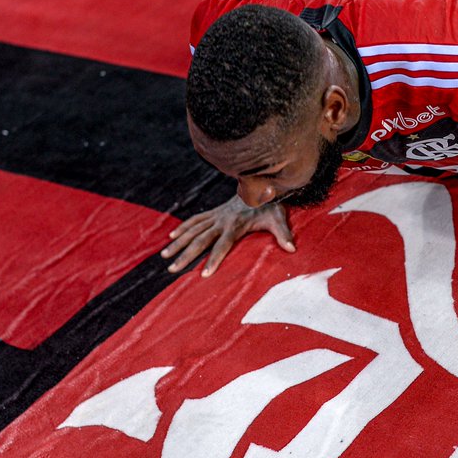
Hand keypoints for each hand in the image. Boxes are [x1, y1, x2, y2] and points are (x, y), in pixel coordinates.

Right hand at [160, 195, 294, 275]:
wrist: (262, 183)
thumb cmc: (271, 205)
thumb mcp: (279, 218)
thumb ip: (284, 234)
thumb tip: (292, 249)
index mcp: (235, 225)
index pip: (222, 245)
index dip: (214, 259)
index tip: (204, 274)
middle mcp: (222, 220)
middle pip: (200, 240)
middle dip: (186, 255)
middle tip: (173, 269)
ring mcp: (216, 216)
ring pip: (193, 230)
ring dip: (178, 243)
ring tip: (165, 256)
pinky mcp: (214, 212)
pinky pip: (195, 220)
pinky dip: (183, 228)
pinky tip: (172, 237)